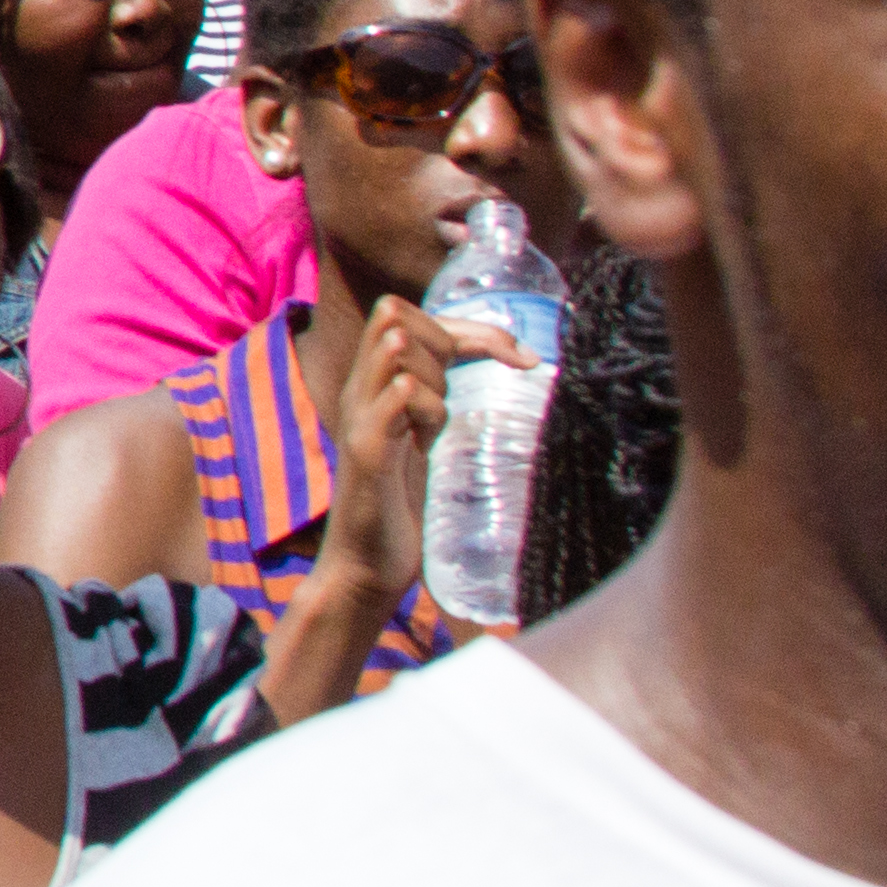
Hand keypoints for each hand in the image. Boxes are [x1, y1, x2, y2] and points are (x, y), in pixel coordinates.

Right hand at [314, 289, 517, 606]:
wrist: (365, 567)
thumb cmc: (400, 507)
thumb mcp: (424, 441)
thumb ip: (438, 404)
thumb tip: (492, 376)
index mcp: (379, 387)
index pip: (413, 319)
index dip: (474, 327)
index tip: (526, 358)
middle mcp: (363, 395)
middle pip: (396, 319)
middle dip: (450, 339)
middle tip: (473, 390)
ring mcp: (361, 424)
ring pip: (392, 356)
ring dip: (431, 376)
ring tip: (436, 426)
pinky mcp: (364, 458)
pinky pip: (380, 409)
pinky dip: (402, 397)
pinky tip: (412, 404)